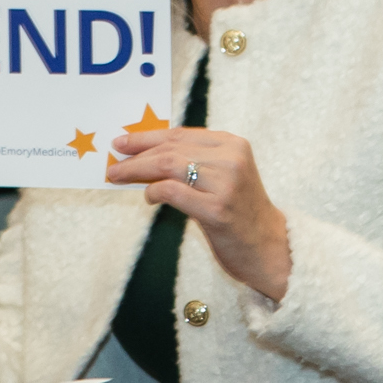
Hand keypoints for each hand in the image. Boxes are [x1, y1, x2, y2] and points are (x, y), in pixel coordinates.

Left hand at [106, 124, 289, 301]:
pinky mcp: (218, 210)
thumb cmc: (240, 213)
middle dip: (136, 155)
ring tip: (119, 177)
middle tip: (113, 163)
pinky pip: (174, 192)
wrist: (269, 248)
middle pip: (171, 149)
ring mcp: (226, 184)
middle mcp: (231, 159)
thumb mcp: (223, 177)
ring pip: (169, 166)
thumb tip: (144, 156)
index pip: (181, 134)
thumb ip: (193, 162)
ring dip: (138, 171)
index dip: (147, 137)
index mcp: (233, 145)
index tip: (123, 142)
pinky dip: (155, 192)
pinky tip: (149, 197)